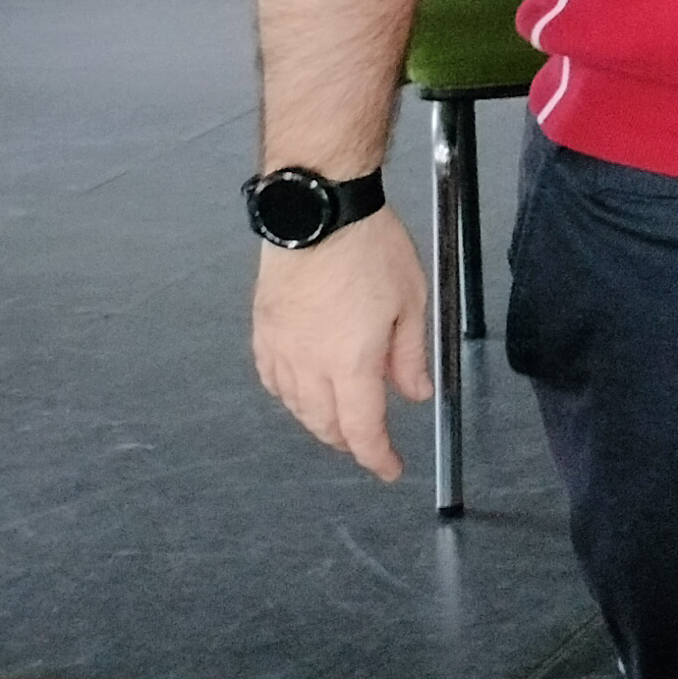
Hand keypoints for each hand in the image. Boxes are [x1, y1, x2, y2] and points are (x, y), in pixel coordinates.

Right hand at [251, 219, 431, 480]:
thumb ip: (410, 356)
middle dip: (348, 441)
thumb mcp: (411, 302)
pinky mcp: (262, 328)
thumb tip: (415, 394)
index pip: (361, 430)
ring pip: (294, 406)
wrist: (317, 209)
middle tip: (370, 442)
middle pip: (323, 424)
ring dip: (318, 421)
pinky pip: (272, 379)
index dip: (376, 457)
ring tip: (340, 418)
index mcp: (349, 364)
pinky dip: (290, 396)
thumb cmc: (371, 249)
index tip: (390, 469)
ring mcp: (278, 347)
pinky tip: (302, 390)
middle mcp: (307, 365)